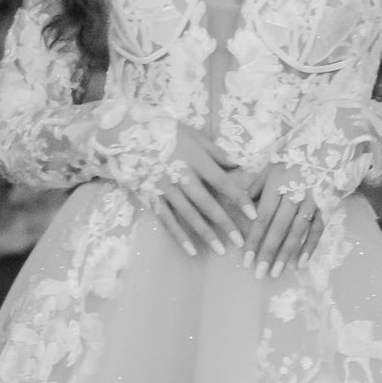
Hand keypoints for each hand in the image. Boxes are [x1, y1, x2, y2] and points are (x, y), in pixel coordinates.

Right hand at [150, 123, 254, 261]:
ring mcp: (166, 189)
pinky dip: (179, 236)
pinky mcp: (153, 198)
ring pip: (189, 215)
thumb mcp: (194, 135)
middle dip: (225, 223)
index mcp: (196, 160)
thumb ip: (216, 151)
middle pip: (208, 204)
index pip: (223, 182)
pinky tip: (191, 250)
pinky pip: (168, 220)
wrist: (127, 135)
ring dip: (206, 234)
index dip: (239, 199)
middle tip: (240, 242)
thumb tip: (238, 164)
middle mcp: (183, 177)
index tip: (254, 214)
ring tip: (221, 250)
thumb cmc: (166, 132)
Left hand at [239, 161, 326, 279]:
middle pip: (279, 227)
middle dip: (268, 252)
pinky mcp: (326, 205)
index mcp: (277, 184)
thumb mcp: (271, 165)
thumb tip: (243, 207)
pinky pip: (318, 229)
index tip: (245, 259)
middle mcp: (294, 194)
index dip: (254, 239)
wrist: (330, 142)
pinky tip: (301, 263)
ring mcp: (312, 201)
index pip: (262, 217)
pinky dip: (310, 246)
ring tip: (276, 272)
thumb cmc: (295, 155)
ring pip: (297, 231)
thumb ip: (257, 187)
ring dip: (286, 254)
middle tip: (259, 273)